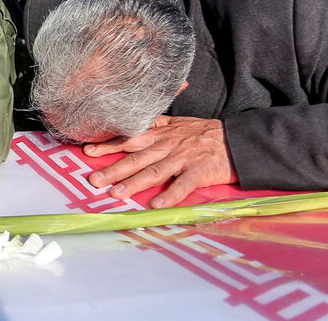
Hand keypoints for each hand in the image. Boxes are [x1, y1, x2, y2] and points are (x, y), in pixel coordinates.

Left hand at [84, 116, 236, 207]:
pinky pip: (182, 185)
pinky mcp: (200, 171)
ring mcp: (184, 157)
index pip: (130, 138)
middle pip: (136, 157)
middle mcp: (168, 144)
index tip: (88, 151)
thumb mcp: (179, 123)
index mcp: (162, 133)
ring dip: (134, 183)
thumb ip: (158, 125)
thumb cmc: (206, 133)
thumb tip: (135, 127)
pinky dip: (169, 195)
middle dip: (113, 168)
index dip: (109, 145)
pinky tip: (155, 205)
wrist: (239, 140)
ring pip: (154, 171)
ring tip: (116, 194)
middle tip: (93, 180)